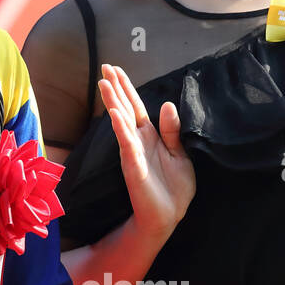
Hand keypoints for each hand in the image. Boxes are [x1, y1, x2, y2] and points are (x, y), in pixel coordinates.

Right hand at [99, 64, 194, 242]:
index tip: (116, 70)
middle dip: (115, 88)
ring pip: (121, 122)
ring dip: (113, 102)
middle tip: (105, 67)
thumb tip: (165, 105)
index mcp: (150, 135)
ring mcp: (133, 152)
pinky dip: (121, 128)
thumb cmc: (174, 188)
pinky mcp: (133, 167)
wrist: (169, 216)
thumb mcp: (180, 154)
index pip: (135, 106)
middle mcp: (138, 140)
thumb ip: (172, 130)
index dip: (126, 88)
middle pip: (124, 108)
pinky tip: (115, 114)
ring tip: (104, 83)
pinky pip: (126, 144)